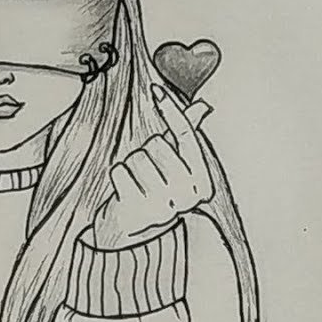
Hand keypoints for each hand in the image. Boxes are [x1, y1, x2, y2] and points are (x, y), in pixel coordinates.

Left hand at [93, 84, 214, 248]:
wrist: (137, 231)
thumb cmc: (158, 189)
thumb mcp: (176, 165)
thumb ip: (187, 136)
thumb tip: (204, 106)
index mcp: (203, 183)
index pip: (186, 135)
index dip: (171, 110)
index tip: (155, 90)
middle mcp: (188, 196)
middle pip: (156, 144)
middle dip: (146, 153)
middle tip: (148, 174)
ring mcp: (164, 207)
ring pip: (136, 158)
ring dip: (130, 167)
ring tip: (136, 185)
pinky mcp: (137, 213)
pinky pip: (119, 172)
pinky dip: (117, 178)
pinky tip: (124, 193)